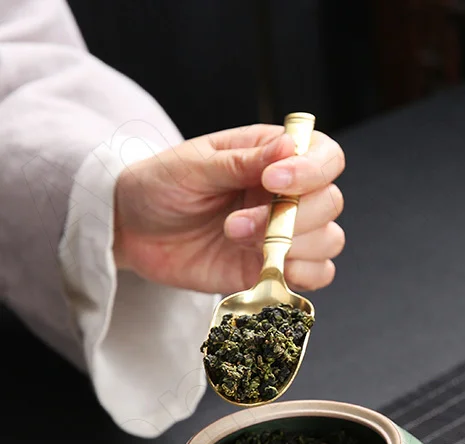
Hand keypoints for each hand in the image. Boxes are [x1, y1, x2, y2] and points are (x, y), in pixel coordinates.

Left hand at [112, 124, 344, 294]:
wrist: (134, 233)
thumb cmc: (160, 187)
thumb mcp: (193, 166)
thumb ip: (242, 161)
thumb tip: (288, 146)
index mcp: (274, 157)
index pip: (325, 156)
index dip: (312, 170)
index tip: (273, 181)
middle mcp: (290, 195)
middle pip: (331, 202)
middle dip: (293, 217)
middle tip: (236, 224)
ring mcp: (287, 234)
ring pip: (329, 240)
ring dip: (292, 246)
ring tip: (235, 240)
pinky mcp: (278, 268)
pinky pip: (318, 275)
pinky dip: (303, 275)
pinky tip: (269, 269)